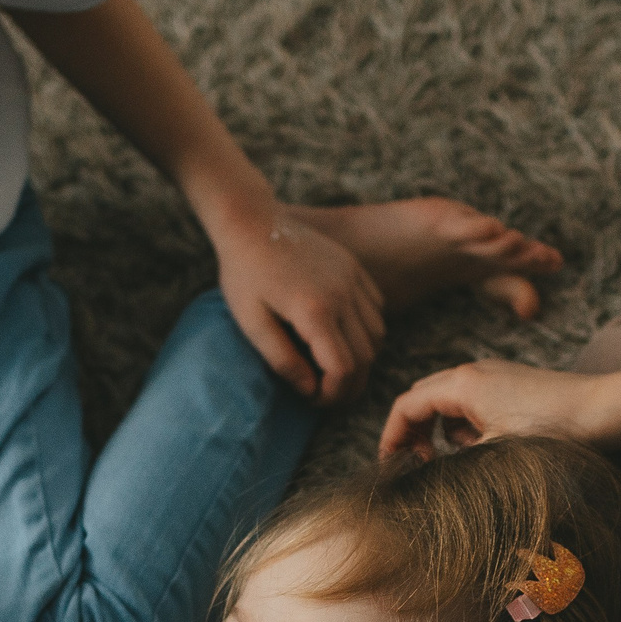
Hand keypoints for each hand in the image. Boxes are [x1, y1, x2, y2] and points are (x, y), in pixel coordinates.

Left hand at [212, 215, 386, 404]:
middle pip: (365, 357)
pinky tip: (342, 336)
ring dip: (361, 359)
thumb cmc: (244, 274)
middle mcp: (342, 294)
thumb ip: (281, 360)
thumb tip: (308, 390)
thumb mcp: (250, 323)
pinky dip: (367, 331)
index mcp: (314, 311)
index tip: (313, 400)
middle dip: (349, 385)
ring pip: (377, 335)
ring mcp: (352, 278)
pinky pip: (377, 309)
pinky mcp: (354, 268)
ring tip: (333, 368)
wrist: (252, 221)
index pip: (343, 369)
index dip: (332, 395)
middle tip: (326, 394)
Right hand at [377, 361, 611, 460]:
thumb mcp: (496, 452)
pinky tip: (484, 446)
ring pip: (446, 400)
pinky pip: (470, 400)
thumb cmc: (553, 429)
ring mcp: (493, 374)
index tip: (389, 465)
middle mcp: (473, 372)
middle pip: (421, 398)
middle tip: (416, 465)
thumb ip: (455, 460)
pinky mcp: (509, 383)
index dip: (390, 436)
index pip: (405, 406)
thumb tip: (427, 478)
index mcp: (462, 384)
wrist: (602, 409)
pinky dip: (464, 423)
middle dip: (411, 432)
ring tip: (454, 459)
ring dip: (439, 429)